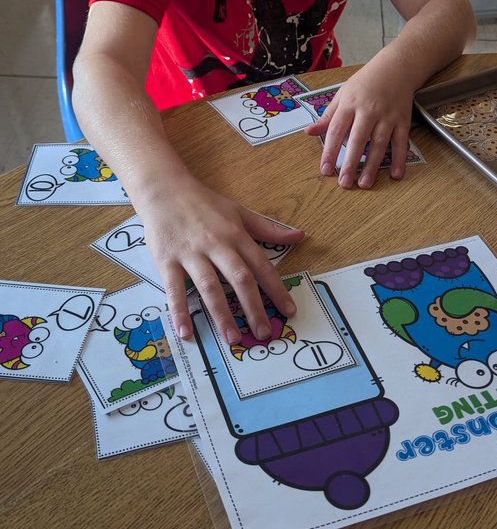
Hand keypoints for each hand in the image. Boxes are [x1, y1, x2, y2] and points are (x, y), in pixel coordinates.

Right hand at [137, 175, 304, 342]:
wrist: (164, 189)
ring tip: (232, 338)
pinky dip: (179, 311)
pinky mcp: (167, 260)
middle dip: (254, 308)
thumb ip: (269, 229)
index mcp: (236, 235)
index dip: (277, 289)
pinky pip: (174, 289)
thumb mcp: (240, 212)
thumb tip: (301, 236)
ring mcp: (191, 253)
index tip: (288, 311)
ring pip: (210, 287)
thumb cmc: (204, 204)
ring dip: (222, 314)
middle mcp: (216, 245)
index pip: (262, 266)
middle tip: (264, 333)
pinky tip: (186, 332)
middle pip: (239, 279)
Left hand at [305, 64, 414, 188]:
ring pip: (379, 143)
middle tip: (344, 183)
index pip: (336, 130)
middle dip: (351, 163)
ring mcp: (387, 116)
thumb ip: (327, 116)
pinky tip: (395, 174)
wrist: (396, 68)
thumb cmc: (365, 83)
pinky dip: (399, 158)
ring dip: (372, 165)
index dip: (329, 151)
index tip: (325, 170)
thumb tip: (308, 132)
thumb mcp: (342, 94)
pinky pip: (401, 142)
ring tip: (365, 184)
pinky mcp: (402, 120)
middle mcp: (368, 111)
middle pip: (358, 140)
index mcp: (349, 104)